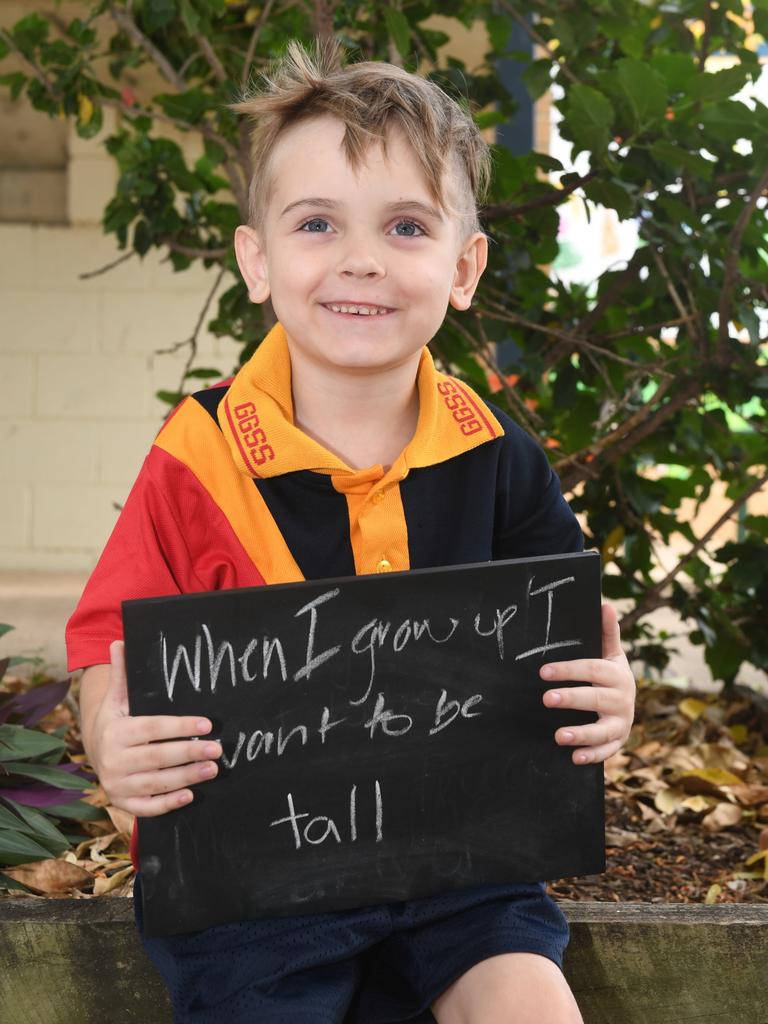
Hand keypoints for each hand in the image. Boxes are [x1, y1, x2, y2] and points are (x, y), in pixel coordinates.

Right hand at [87, 640, 221, 815]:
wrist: (94, 752)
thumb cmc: (116, 721)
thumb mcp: (117, 698)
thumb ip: (123, 673)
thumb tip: (121, 640)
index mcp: (115, 731)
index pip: (153, 728)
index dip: (181, 727)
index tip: (207, 725)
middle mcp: (113, 760)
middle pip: (158, 757)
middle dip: (190, 754)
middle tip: (218, 749)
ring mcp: (117, 784)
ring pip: (157, 782)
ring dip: (187, 777)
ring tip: (213, 769)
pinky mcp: (123, 802)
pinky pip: (148, 806)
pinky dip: (168, 803)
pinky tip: (190, 795)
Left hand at [540, 603, 634, 764]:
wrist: (629, 704)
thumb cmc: (611, 675)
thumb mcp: (611, 654)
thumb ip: (607, 632)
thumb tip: (604, 604)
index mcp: (617, 675)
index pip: (592, 669)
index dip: (569, 670)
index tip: (544, 672)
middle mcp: (622, 699)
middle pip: (596, 699)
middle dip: (572, 699)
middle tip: (546, 699)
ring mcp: (621, 723)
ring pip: (603, 730)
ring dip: (582, 734)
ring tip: (559, 736)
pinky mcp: (618, 741)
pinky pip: (607, 751)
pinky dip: (592, 755)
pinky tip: (575, 757)